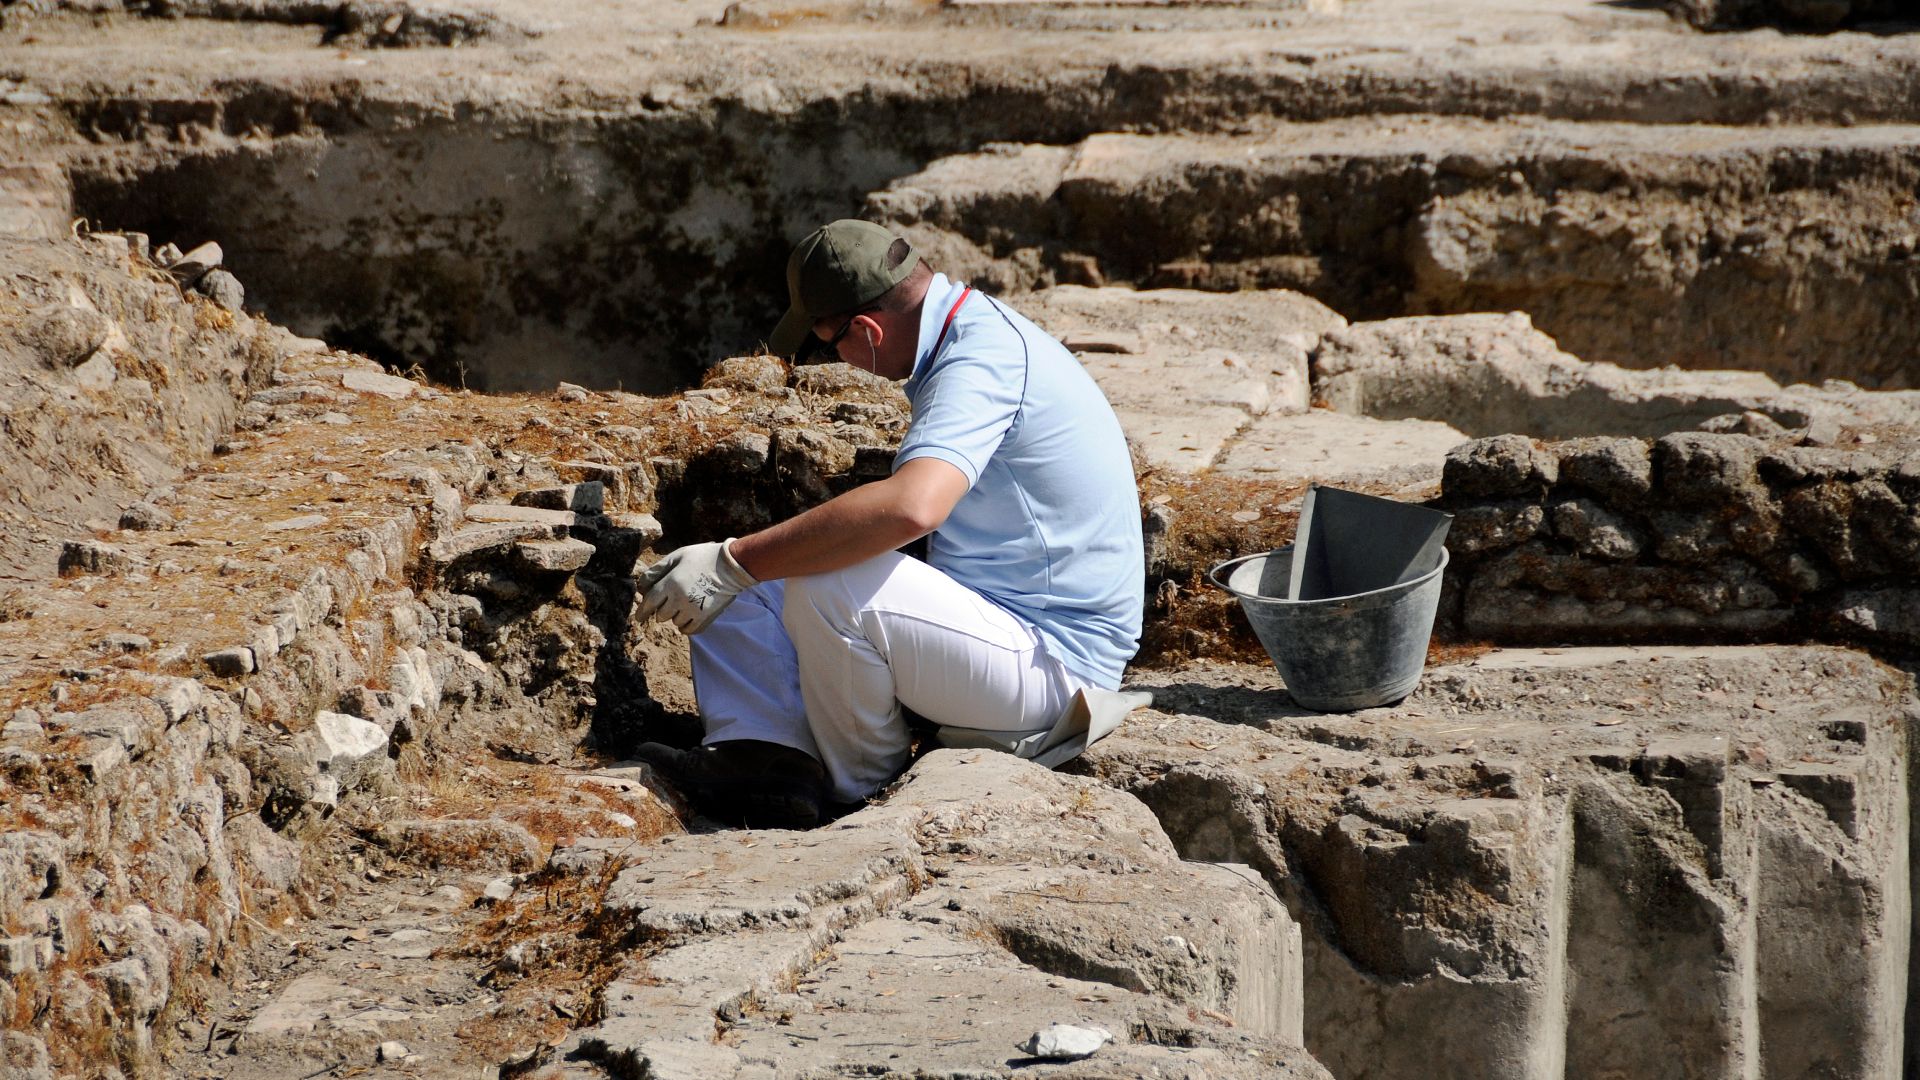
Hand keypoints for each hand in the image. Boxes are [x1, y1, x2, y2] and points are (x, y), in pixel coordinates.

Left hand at [634, 539, 757, 634]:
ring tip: (685, 604)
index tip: (639, 617)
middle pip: (661, 615)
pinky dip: (686, 625)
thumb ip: (657, 570)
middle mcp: (679, 599)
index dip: (642, 611)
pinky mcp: (705, 617)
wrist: (731, 566)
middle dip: (662, 610)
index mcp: (670, 583)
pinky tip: (689, 616)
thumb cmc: (702, 557)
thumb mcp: (677, 556)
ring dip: (675, 616)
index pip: (649, 603)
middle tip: (670, 601)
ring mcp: (693, 610)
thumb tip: (641, 586)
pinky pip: (688, 630)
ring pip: (675, 622)